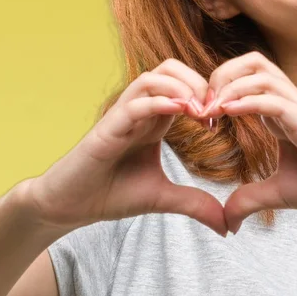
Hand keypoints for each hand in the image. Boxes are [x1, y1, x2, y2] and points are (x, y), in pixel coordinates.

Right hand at [24, 59, 227, 236]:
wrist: (69, 208)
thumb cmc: (111, 194)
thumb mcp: (162, 198)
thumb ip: (194, 204)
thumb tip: (227, 226)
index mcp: (154, 120)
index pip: (183, 85)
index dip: (206, 94)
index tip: (219, 119)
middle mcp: (139, 111)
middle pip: (169, 69)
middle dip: (196, 81)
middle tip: (212, 109)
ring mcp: (121, 117)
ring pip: (150, 78)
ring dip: (179, 87)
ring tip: (198, 110)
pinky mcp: (105, 129)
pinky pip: (132, 105)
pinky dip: (156, 102)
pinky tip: (178, 111)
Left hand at [199, 51, 296, 233]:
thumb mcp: (279, 192)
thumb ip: (250, 199)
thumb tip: (226, 221)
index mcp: (281, 112)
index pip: (246, 77)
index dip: (218, 89)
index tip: (202, 118)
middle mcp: (290, 102)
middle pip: (252, 61)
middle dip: (220, 75)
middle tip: (202, 105)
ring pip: (261, 72)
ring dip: (229, 86)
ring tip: (211, 111)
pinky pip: (275, 99)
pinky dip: (247, 101)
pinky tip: (227, 114)